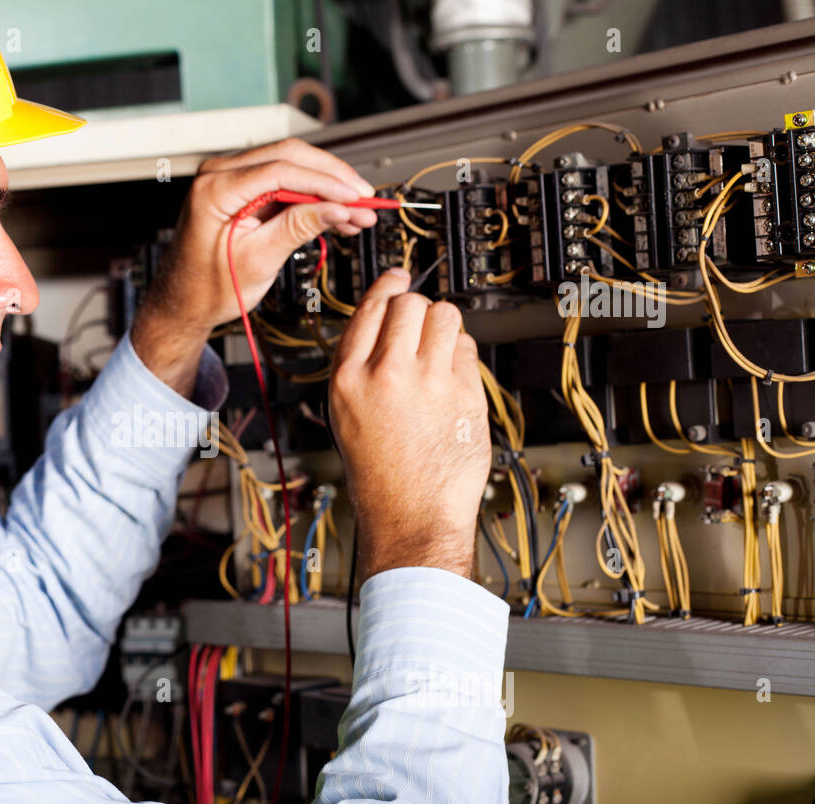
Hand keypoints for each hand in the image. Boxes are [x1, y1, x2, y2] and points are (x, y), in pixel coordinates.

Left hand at [131, 139, 377, 395]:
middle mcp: (219, 173)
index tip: (356, 196)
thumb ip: (299, 227)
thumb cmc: (207, 288)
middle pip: (289, 156)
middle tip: (365, 199)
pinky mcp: (242, 189)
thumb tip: (339, 208)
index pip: (280, 170)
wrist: (184, 302)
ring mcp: (229, 178)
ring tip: (358, 212)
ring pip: (291, 165)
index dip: (325, 181)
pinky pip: (283, 181)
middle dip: (332, 177)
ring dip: (327, 186)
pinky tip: (338, 213)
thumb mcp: (259, 260)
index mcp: (214, 189)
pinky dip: (312, 196)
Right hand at [328, 270, 490, 580]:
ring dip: (444, 325)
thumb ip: (361, 366)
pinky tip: (453, 378)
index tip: (397, 277)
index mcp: (348, 378)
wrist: (411, 513)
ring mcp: (428, 381)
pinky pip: (468, 348)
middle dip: (417, 308)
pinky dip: (463, 355)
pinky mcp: (464, 393)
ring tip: (439, 350)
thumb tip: (384, 324)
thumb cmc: (381, 474)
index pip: (369, 308)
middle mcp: (386, 374)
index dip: (387, 286)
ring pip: (445, 315)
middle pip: (409, 303)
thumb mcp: (347, 415)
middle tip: (420, 326)